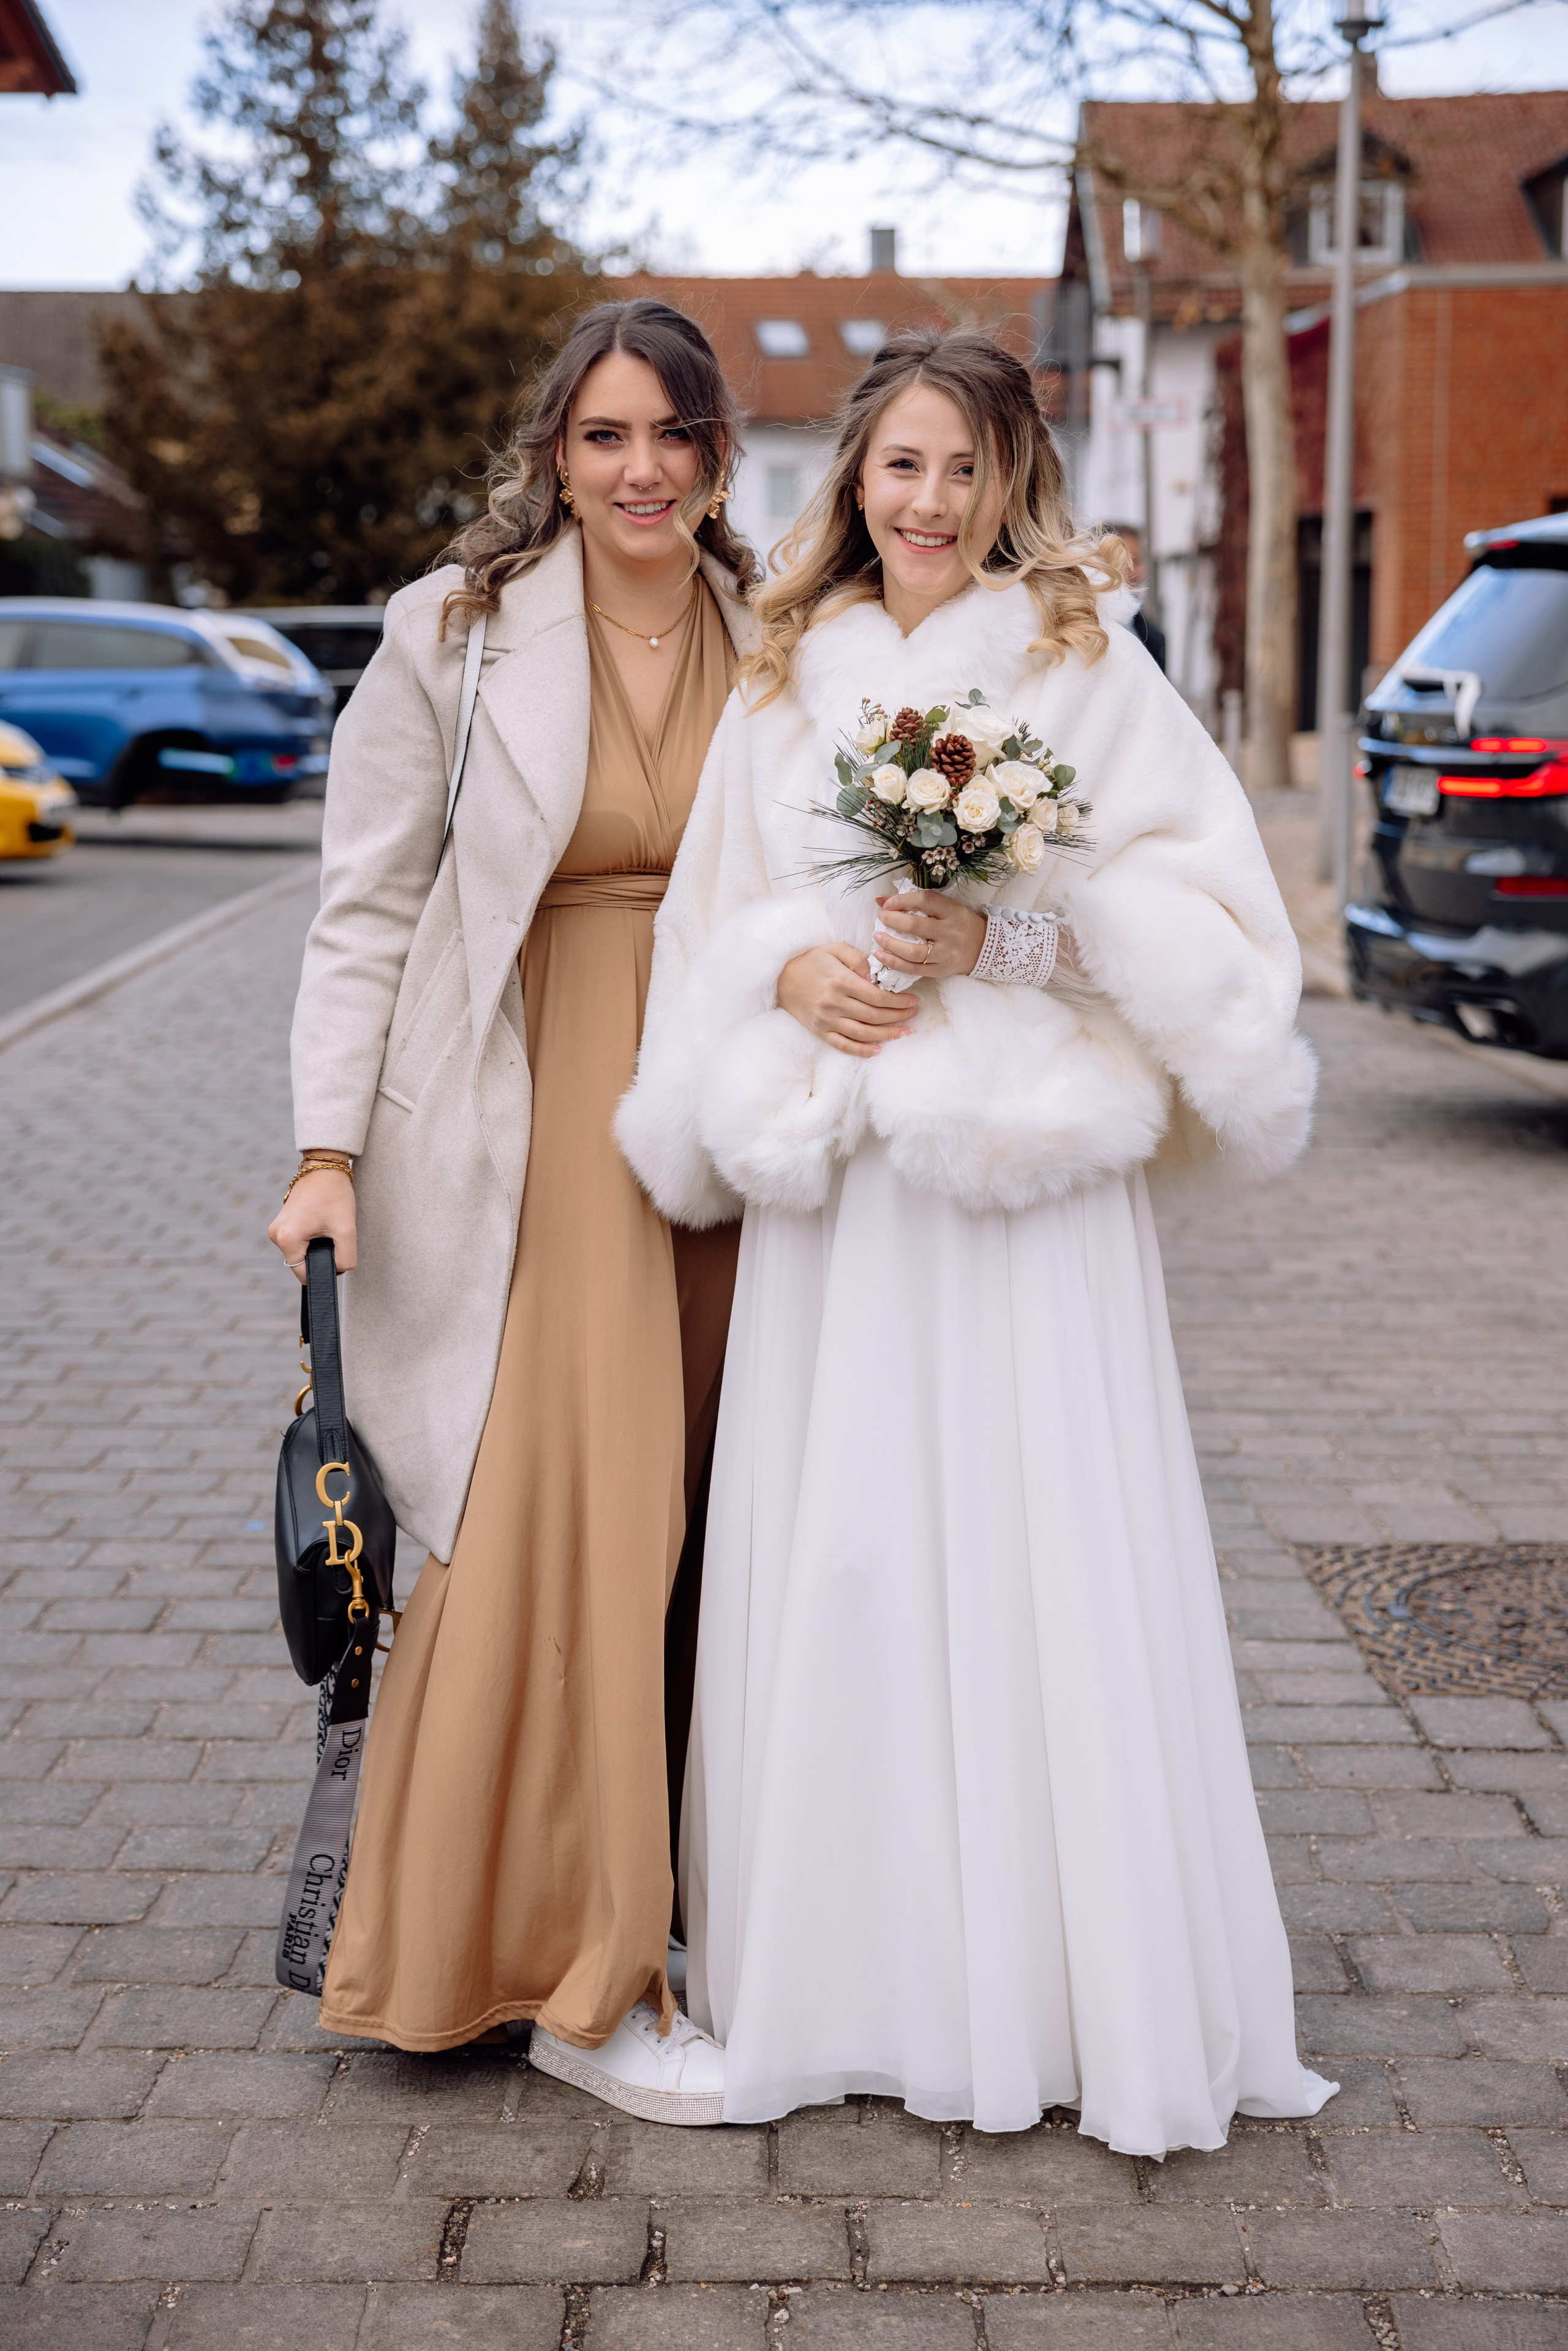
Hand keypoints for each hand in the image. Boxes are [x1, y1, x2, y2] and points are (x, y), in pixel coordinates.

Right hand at [268, 1167, 357, 1282]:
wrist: (324, 1167)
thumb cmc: (334, 1194)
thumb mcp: (347, 1229)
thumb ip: (345, 1258)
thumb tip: (337, 1271)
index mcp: (287, 1238)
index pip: (303, 1274)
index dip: (323, 1270)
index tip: (336, 1253)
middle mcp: (276, 1235)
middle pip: (301, 1262)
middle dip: (320, 1255)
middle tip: (333, 1233)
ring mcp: (276, 1228)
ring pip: (301, 1252)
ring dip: (316, 1245)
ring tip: (327, 1225)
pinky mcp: (281, 1223)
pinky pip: (298, 1241)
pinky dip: (311, 1237)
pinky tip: (320, 1222)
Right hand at [777, 942, 914, 1058]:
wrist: (781, 979)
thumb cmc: (811, 962)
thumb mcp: (834, 949)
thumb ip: (858, 960)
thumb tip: (876, 977)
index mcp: (841, 981)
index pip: (877, 996)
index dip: (899, 1001)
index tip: (912, 1001)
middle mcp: (834, 1003)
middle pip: (874, 1016)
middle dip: (898, 1016)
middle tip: (913, 1014)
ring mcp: (827, 1020)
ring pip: (863, 1033)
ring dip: (887, 1035)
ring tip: (904, 1032)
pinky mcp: (820, 1031)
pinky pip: (843, 1045)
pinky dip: (862, 1050)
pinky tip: (878, 1050)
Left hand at [873, 890, 985, 980]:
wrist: (981, 947)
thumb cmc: (957, 922)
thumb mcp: (944, 907)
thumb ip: (915, 901)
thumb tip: (880, 899)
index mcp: (953, 911)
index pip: (925, 901)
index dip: (902, 900)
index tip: (887, 903)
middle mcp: (951, 932)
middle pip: (916, 926)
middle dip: (893, 921)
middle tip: (881, 918)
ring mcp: (946, 954)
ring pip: (913, 952)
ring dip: (890, 944)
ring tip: (877, 937)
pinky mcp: (940, 970)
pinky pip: (913, 969)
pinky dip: (894, 963)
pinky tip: (881, 955)